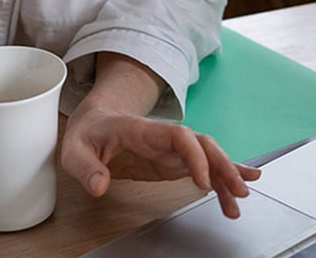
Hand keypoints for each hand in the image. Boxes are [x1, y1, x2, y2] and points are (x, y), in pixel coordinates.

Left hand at [60, 105, 260, 217]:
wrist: (96, 117)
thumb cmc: (88, 131)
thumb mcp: (74, 148)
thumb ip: (85, 167)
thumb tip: (99, 186)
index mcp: (142, 130)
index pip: (177, 136)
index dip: (194, 156)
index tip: (202, 181)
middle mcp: (164, 136)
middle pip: (202, 144)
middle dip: (223, 165)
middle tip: (238, 191)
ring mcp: (171, 149)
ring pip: (208, 156)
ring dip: (226, 174)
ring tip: (241, 199)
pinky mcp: (174, 161)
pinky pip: (203, 166)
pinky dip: (222, 175)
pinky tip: (239, 185)